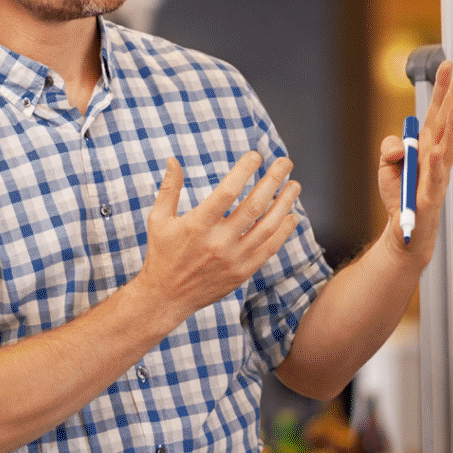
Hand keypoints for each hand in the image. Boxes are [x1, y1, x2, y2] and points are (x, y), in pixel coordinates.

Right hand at [136, 151, 301, 323]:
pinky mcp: (242, 272)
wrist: (166, 297)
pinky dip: (283, 232)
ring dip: (285, 203)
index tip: (255, 155)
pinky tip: (291, 216)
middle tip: (285, 163)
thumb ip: (169, 189)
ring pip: (268, 227)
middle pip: (254, 206)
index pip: (227, 191)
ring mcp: (233, 259)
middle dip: (273, 180)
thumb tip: (173, 160)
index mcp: (197, 225)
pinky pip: (269, 249)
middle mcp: (218, 242)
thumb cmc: (161, 254)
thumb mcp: (158, 220)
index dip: (244, 170)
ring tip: (294, 186)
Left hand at [376, 58, 452, 263]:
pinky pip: (434, 178)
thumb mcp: (386, 166)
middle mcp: (436, 157)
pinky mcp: (431, 196)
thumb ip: (390, 149)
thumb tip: (400, 146)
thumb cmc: (400, 196)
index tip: (449, 66)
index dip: (442, 90)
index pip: (436, 113)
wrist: (404, 231)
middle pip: (446, 123)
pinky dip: (434, 164)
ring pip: (447, 146)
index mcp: (427, 146)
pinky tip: (435, 150)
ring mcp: (436, 175)